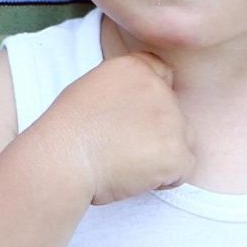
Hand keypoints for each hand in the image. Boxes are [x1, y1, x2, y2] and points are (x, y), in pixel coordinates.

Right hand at [43, 51, 193, 203]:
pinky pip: (184, 168)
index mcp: (134, 68)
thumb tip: (135, 108)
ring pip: (183, 139)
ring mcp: (171, 119)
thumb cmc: (66, 131)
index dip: (153, 99)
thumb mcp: (91, 89)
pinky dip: (165, 178)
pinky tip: (137, 177)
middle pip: (175, 111)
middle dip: (157, 131)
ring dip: (163, 153)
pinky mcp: (176, 151)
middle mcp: (157, 88)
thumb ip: (122, 90)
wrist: (63, 157)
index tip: (135, 118)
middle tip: (124, 147)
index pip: (162, 73)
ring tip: (129, 163)